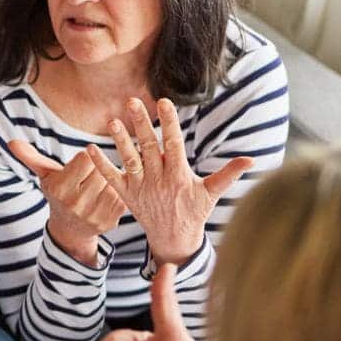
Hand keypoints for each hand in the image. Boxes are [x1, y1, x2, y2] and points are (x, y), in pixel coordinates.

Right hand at [9, 139, 125, 266]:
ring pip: (112, 181)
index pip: (86, 158)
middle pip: (100, 169)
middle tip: (91, 177)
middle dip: (98, 170)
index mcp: (60, 189)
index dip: (85, 158)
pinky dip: (117, 193)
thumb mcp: (45, 176)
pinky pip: (121, 195)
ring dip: (109, 180)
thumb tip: (12, 142)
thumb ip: (31, 158)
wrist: (69, 229)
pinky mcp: (110, 221)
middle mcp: (75, 204)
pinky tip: (107, 195)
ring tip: (98, 186)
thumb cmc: (59, 193)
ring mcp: (94, 214)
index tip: (81, 165)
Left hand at [87, 98, 252, 264]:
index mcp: (179, 175)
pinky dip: (100, 164)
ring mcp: (141, 187)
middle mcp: (158, 180)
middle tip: (131, 101)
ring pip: (129, 160)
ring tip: (111, 121)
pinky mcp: (126, 195)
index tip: (164, 102)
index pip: (174, 144)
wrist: (174, 239)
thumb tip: (251, 160)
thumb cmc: (195, 212)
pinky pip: (111, 178)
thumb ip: (228, 174)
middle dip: (141, 124)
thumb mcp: (212, 193)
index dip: (170, 123)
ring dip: (120, 141)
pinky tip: (89, 148)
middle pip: (148, 147)